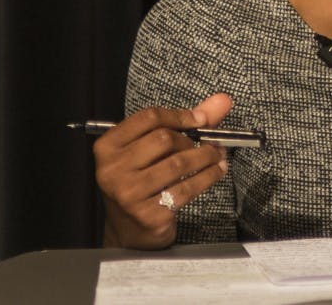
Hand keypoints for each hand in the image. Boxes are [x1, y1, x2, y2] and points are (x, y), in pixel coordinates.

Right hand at [94, 93, 232, 248]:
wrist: (130, 231)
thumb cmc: (142, 180)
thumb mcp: (150, 149)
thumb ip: (184, 122)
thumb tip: (222, 101)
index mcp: (108, 147)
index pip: (148, 117)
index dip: (179, 115)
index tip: (200, 119)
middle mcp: (113, 169)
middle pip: (164, 138)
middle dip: (193, 140)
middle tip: (210, 144)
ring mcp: (129, 194)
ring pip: (178, 163)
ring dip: (206, 157)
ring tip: (218, 156)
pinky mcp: (149, 215)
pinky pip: (186, 189)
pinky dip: (208, 177)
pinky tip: (217, 171)